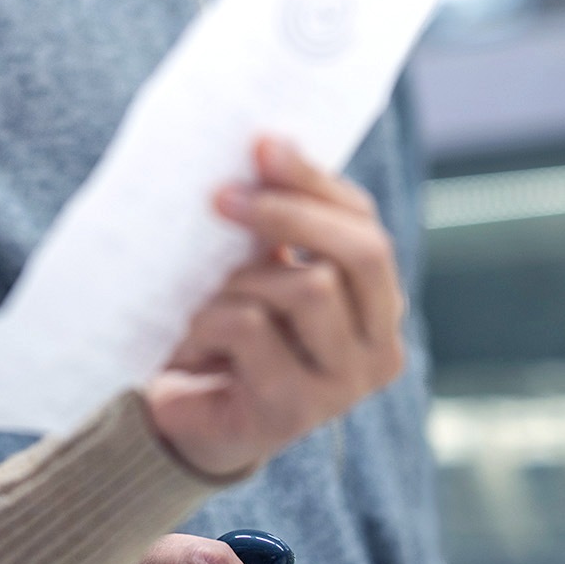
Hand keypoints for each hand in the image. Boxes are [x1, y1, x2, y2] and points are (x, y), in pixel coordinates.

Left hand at [144, 137, 403, 481]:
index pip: (367, 225)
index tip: (259, 145)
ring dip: (238, 280)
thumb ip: (278, 220)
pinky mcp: (293, 411)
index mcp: (378, 305)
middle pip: (362, 252)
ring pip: (307, 288)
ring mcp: (342, 387)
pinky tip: (192, 340)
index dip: (315, 181)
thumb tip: (265, 144)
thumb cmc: (227, 333)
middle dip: (290, 213)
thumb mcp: (259, 267)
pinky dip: (209, 319)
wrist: (185, 419)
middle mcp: (380, 350)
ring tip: (206, 302)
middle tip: (222, 198)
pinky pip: (251, 327)